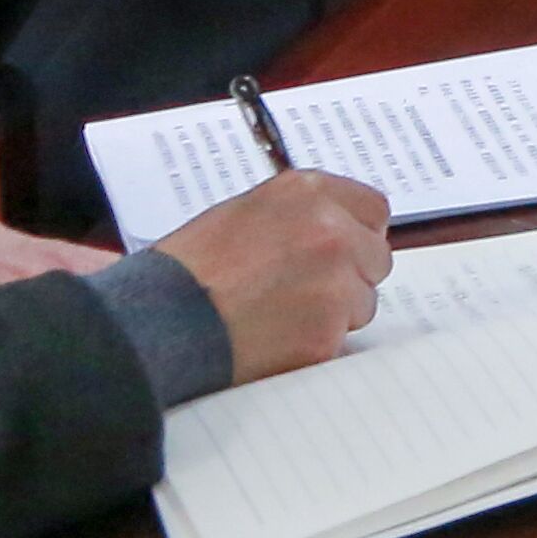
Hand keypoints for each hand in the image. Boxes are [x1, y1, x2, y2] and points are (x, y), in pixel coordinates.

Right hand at [158, 167, 392, 380]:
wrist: (161, 319)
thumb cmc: (190, 268)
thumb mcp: (244, 214)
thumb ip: (299, 214)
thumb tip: (338, 227)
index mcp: (307, 193)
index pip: (373, 209)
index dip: (358, 233)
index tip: (346, 249)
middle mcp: (330, 229)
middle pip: (376, 257)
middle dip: (351, 276)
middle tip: (306, 292)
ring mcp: (335, 281)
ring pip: (363, 302)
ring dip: (336, 313)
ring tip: (281, 316)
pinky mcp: (328, 330)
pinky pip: (342, 340)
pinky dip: (317, 344)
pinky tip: (278, 339)